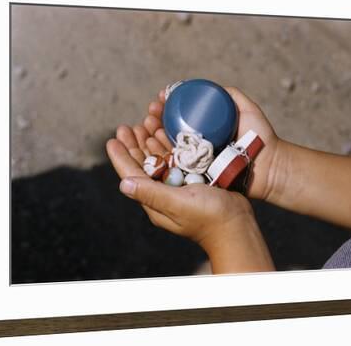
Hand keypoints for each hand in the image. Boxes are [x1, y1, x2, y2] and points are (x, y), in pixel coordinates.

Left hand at [106, 126, 273, 272]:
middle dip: (134, 144)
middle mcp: (163, 192)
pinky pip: (176, 159)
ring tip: (144, 123)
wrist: (238, 226)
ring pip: (159, 159)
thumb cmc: (209, 218)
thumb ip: (151, 193)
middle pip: (143, 164)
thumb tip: (123, 184)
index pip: (132, 175)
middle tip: (127, 126)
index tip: (112, 139)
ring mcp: (178, 186)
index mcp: (155, 200)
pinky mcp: (193, 179)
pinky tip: (165, 132)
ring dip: (150, 141)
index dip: (120, 157)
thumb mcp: (178, 204)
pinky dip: (169, 144)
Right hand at [143, 87, 281, 200]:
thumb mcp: (247, 110)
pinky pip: (175, 167)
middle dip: (153, 120)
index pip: (178, 117)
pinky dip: (160, 155)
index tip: (159, 98)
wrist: (270, 167)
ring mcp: (195, 164)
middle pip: (167, 131)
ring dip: (151, 135)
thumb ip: (232, 96)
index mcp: (204, 132)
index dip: (165, 107)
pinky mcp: (196, 179)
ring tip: (146, 124)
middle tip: (149, 112)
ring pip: (167, 148)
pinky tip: (150, 143)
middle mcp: (197, 147)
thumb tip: (209, 87)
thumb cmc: (261, 138)